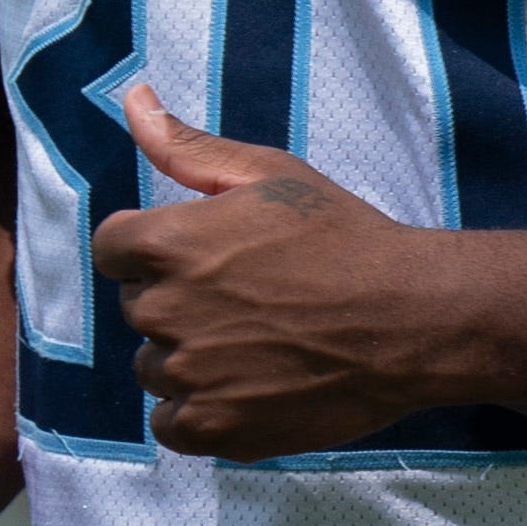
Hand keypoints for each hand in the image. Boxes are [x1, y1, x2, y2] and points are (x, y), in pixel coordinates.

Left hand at [107, 86, 468, 458]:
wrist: (412, 318)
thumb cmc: (345, 238)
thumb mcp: (271, 175)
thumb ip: (188, 146)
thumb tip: (131, 97)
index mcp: (168, 242)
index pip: (114, 248)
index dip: (158, 248)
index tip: (210, 255)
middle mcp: (163, 310)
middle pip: (138, 307)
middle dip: (180, 300)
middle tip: (251, 297)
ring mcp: (185, 375)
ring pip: (155, 366)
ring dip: (190, 357)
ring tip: (258, 343)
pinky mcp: (210, 428)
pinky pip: (171, 422)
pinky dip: (201, 409)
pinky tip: (251, 385)